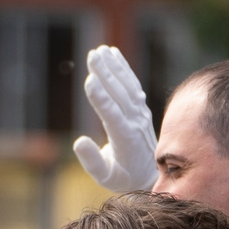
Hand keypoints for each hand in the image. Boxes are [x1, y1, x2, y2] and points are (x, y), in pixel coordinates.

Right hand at [72, 46, 158, 193]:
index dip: (100, 98)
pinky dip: (124, 68)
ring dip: (114, 67)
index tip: (89, 80)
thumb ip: (92, 161)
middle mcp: (135, 122)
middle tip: (92, 55)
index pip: (112, 115)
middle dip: (106, 74)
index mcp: (125, 139)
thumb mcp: (106, 177)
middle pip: (119, 94)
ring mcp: (140, 113)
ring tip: (100, 50)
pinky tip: (113, 54)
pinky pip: (132, 84)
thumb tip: (78, 142)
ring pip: (126, 86)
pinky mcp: (141, 107)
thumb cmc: (123, 178)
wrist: (150, 174)